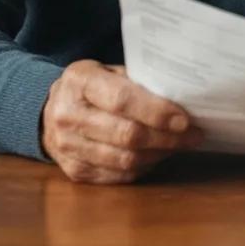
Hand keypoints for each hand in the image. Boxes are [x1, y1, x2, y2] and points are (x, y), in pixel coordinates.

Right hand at [41, 60, 202, 183]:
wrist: (50, 109)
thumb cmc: (91, 85)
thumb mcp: (108, 69)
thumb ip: (136, 80)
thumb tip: (181, 95)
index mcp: (79, 82)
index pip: (122, 100)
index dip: (156, 112)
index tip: (185, 119)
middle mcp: (68, 115)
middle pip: (126, 134)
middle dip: (167, 138)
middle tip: (194, 135)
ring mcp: (67, 147)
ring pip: (123, 159)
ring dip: (159, 154)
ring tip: (181, 145)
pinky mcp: (73, 171)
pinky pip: (116, 175)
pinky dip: (143, 167)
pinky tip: (159, 155)